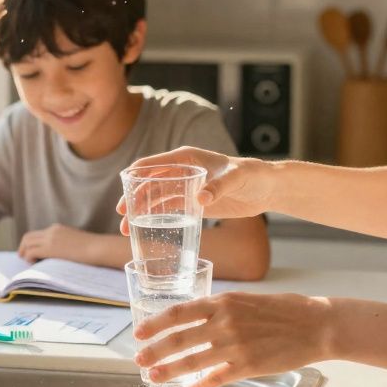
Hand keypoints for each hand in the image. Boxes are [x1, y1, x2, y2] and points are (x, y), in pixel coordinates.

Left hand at [17, 223, 96, 262]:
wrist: (98, 248)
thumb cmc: (92, 249)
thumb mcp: (74, 242)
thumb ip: (64, 244)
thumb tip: (58, 255)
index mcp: (57, 228)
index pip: (37, 234)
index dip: (31, 244)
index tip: (31, 253)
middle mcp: (51, 231)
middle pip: (28, 237)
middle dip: (23, 248)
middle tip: (23, 258)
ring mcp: (50, 239)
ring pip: (27, 243)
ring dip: (25, 253)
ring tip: (30, 263)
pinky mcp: (50, 248)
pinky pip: (31, 252)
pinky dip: (29, 259)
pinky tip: (35, 265)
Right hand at [116, 146, 275, 234]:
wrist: (265, 189)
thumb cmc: (251, 176)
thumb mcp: (235, 178)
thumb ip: (218, 187)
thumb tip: (200, 199)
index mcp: (186, 158)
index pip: (153, 164)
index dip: (135, 176)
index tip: (123, 191)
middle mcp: (181, 171)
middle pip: (149, 183)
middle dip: (133, 197)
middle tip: (122, 215)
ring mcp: (185, 187)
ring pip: (155, 198)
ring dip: (139, 211)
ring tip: (126, 228)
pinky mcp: (192, 203)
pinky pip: (168, 209)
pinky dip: (154, 218)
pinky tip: (143, 229)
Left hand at [133, 291, 332, 386]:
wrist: (316, 325)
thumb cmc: (284, 309)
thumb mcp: (248, 300)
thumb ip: (222, 309)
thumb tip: (198, 318)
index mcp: (224, 302)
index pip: (179, 313)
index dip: (156, 324)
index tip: (140, 332)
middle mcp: (225, 323)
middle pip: (179, 339)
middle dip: (155, 350)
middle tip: (138, 359)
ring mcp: (236, 346)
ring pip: (192, 361)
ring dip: (169, 370)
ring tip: (153, 376)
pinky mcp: (249, 366)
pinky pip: (217, 378)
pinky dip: (200, 385)